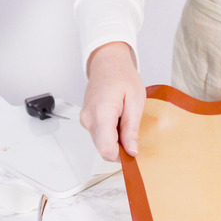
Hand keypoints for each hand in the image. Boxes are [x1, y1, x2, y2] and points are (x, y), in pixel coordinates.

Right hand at [80, 42, 144, 160]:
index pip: (106, 149)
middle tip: (134, 135)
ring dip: (116, 141)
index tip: (134, 153)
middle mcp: (89, 119)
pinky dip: (111, 135)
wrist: (108, 64)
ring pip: (101, 144)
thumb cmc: (122, 77)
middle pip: (103, 150)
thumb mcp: (135, 102)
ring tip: (126, 123)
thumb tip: (131, 151)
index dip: (122, 156)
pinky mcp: (86, 120)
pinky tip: (119, 121)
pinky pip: (99, 136)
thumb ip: (131, 129)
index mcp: (101, 113)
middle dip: (120, 149)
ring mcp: (85, 120)